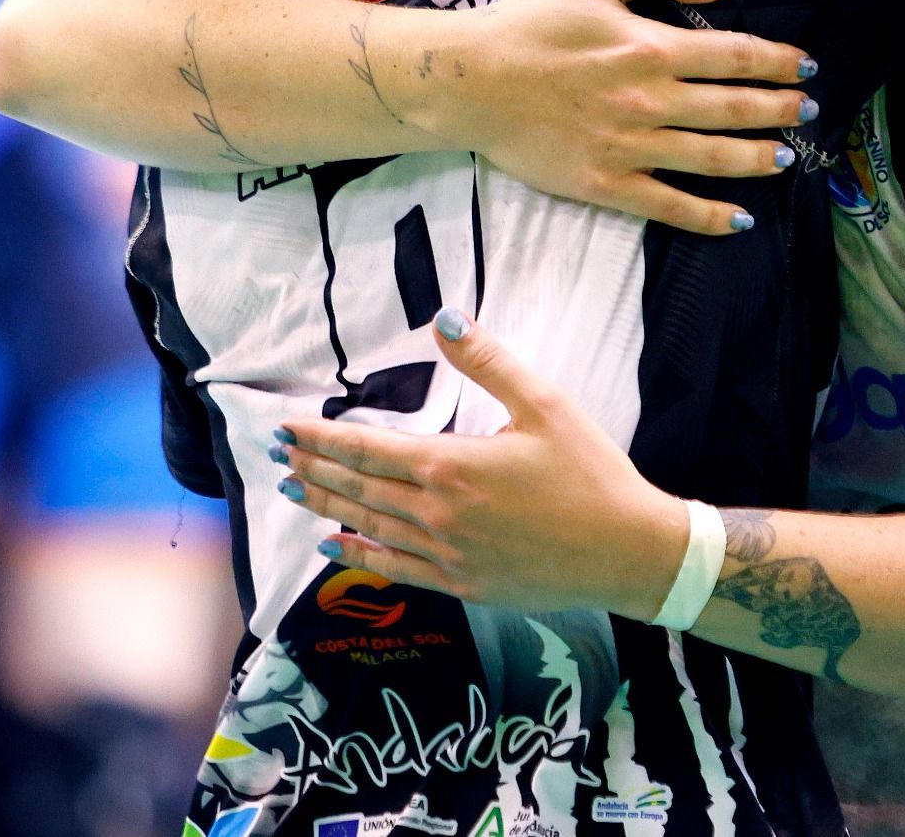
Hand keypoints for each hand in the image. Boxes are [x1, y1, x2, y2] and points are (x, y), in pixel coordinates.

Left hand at [277, 310, 687, 616]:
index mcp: (453, 466)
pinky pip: (396, 569)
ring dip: (327, 506)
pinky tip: (334, 547)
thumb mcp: (545, 405)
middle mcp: (439, 514)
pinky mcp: (462, 585)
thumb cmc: (592, 474)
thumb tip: (444, 318)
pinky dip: (359, 556)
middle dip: (314, 468)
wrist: (628, 552)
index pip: (368, 449)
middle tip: (276, 454)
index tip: (286, 427)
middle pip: (359, 488)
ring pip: (369, 528)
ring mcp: (447, 556)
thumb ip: (489, 362)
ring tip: (293, 489)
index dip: (322, 438)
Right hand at [396, 0, 816, 235]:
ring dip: (759, 159)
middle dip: (782, 110)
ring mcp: (631, 146)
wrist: (469, 80)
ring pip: (713, 159)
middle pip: (735, 108)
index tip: (807, 65)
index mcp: (650, 46)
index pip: (735, 55)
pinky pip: (670, 205)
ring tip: (787, 158)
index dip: (778, 61)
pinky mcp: (606, 183)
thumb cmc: (528, 23)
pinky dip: (711, 215)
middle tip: (812, 113)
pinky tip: (742, 219)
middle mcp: (651, 100)